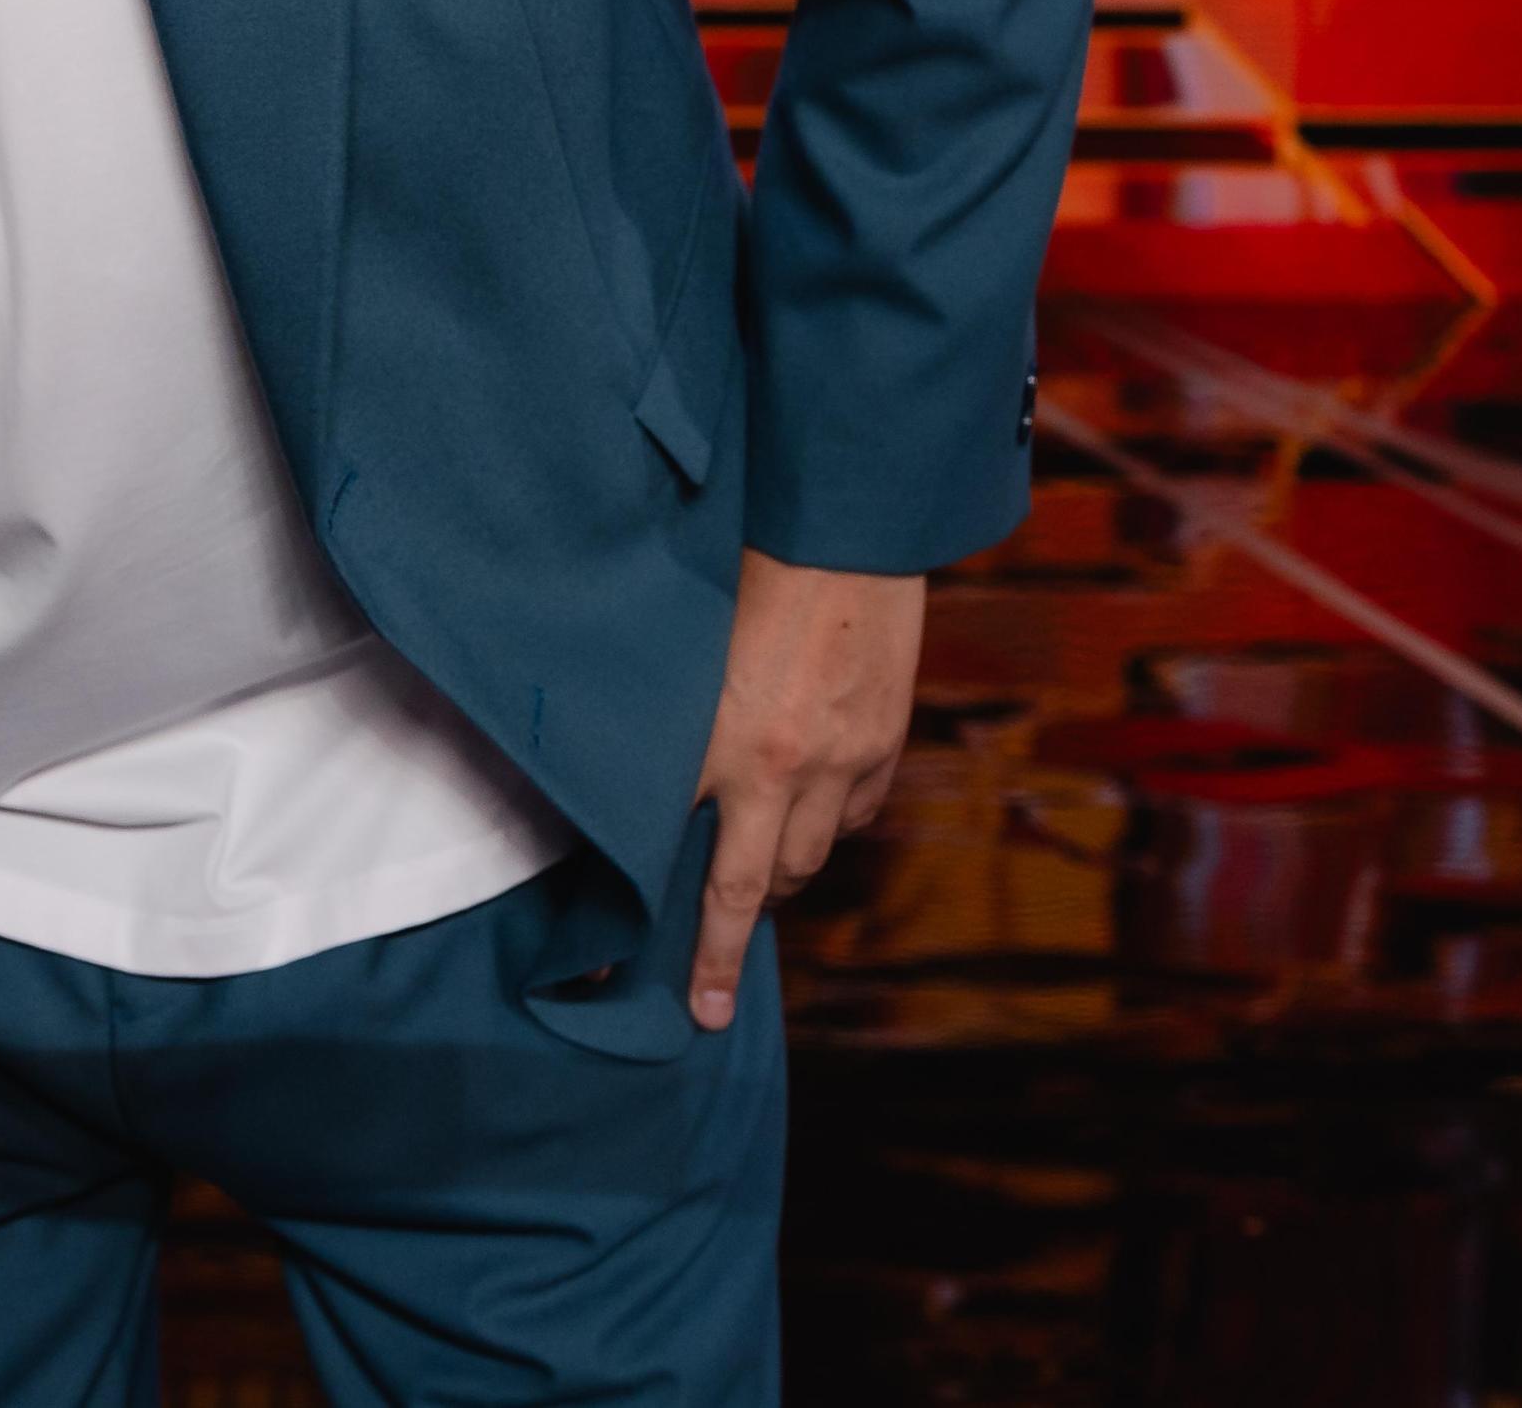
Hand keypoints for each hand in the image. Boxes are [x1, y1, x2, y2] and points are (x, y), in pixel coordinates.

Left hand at [686, 552, 926, 1030]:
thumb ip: (664, 728)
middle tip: (708, 985)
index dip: (676, 941)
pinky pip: (851, 818)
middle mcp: (782, 769)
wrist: (842, 529)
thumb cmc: (741, 572)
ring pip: (805, 861)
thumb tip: (638, 787)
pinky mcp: (882, 745)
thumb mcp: (681, 657)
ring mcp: (841, 762)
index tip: (652, 993)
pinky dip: (825, 830)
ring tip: (751, 889)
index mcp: (719, 747)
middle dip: (727, 941)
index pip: (683, 869)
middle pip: (752, 886)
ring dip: (775, 882)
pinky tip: (805, 822)